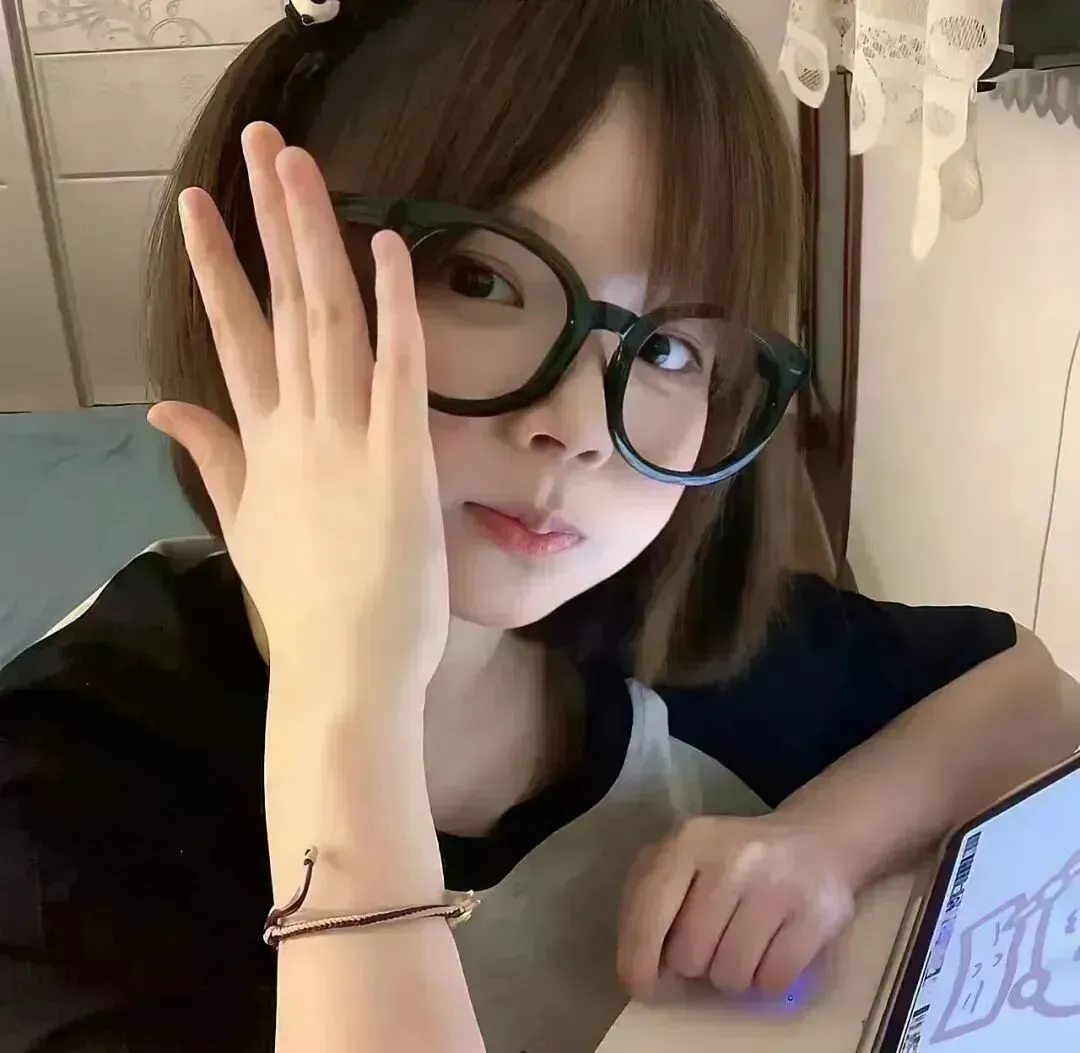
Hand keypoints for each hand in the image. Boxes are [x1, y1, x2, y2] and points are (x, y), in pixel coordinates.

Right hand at [148, 122, 447, 694]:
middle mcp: (297, 424)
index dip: (218, 268)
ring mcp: (347, 435)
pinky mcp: (400, 455)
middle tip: (259, 145)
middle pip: (281, 304)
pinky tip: (386, 244)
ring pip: (327, 317)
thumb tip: (164, 403)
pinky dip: (392, 305)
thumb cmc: (306, 603)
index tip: (202, 206)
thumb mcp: (244, 522)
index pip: (235, 335)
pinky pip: (396, 365)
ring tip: (297, 167)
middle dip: (267, 223)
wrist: (342, 669)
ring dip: (313, 237)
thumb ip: (209, 458)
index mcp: (262, 441)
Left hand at [617, 814, 855, 999]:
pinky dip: (767, 981)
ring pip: (730, 974)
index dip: (638, 959)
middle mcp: (730, 858)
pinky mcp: (815, 915)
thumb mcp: (687, 858)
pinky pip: (772, 981)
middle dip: (696, 964)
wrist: (817, 840)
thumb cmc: (736, 858)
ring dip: (732, 976)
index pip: (648, 910)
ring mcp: (775, 885)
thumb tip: (641, 967)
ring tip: (744, 945)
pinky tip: (772, 951)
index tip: (643, 986)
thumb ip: (652, 900)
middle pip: (689, 955)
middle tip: (714, 943)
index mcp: (688, 841)